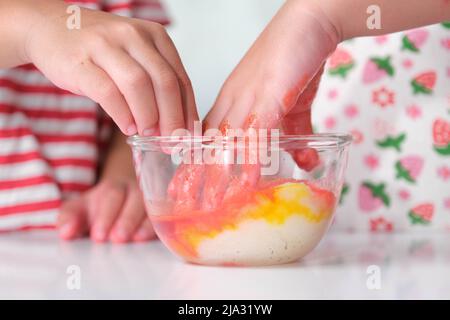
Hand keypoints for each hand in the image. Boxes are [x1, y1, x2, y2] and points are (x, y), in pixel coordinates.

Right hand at [24, 0, 197, 135]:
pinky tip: (128, 127)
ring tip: (148, 134)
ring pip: (138, 85)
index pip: (181, 78)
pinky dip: (122, 115)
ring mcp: (105, 45)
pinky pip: (107, 92)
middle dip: (173, 118)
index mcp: (154, 36)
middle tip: (172, 142)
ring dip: (148, 116)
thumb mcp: (135, 56)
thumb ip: (156, 83)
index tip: (189, 136)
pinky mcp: (80, 61)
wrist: (49, 27)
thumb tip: (176, 125)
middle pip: (165, 82)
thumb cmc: (99, 49)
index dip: (188, 111)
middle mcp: (133, 35)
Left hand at [57, 179, 154, 242]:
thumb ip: (69, 217)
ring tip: (136, 239)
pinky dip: (159, 227)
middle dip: (126, 219)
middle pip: (134, 199)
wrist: (124, 198)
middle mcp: (136, 191)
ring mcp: (152, 201)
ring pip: (152, 207)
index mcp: (114, 188)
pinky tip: (152, 238)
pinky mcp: (163, 213)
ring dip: (144, 224)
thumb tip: (65, 232)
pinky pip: (165, 216)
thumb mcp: (81, 209)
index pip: (112, 195)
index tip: (98, 235)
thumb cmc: (100, 208)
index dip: (106, 214)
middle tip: (117, 238)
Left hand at [167, 1, 338, 211]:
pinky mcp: (270, 98)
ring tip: (209, 202)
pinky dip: (251, 159)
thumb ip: (296, 135)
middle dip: (196, 174)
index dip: (196, 161)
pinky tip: (246, 183)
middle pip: (209, 144)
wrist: (309, 23)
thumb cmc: (295, 60)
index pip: (206, 136)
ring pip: (227, 143)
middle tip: (184, 200)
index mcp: (232, 101)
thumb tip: (306, 163)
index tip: (184, 184)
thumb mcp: (294, 106)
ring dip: (218, 174)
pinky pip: (256, 134)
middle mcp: (233, 102)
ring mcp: (248, 100)